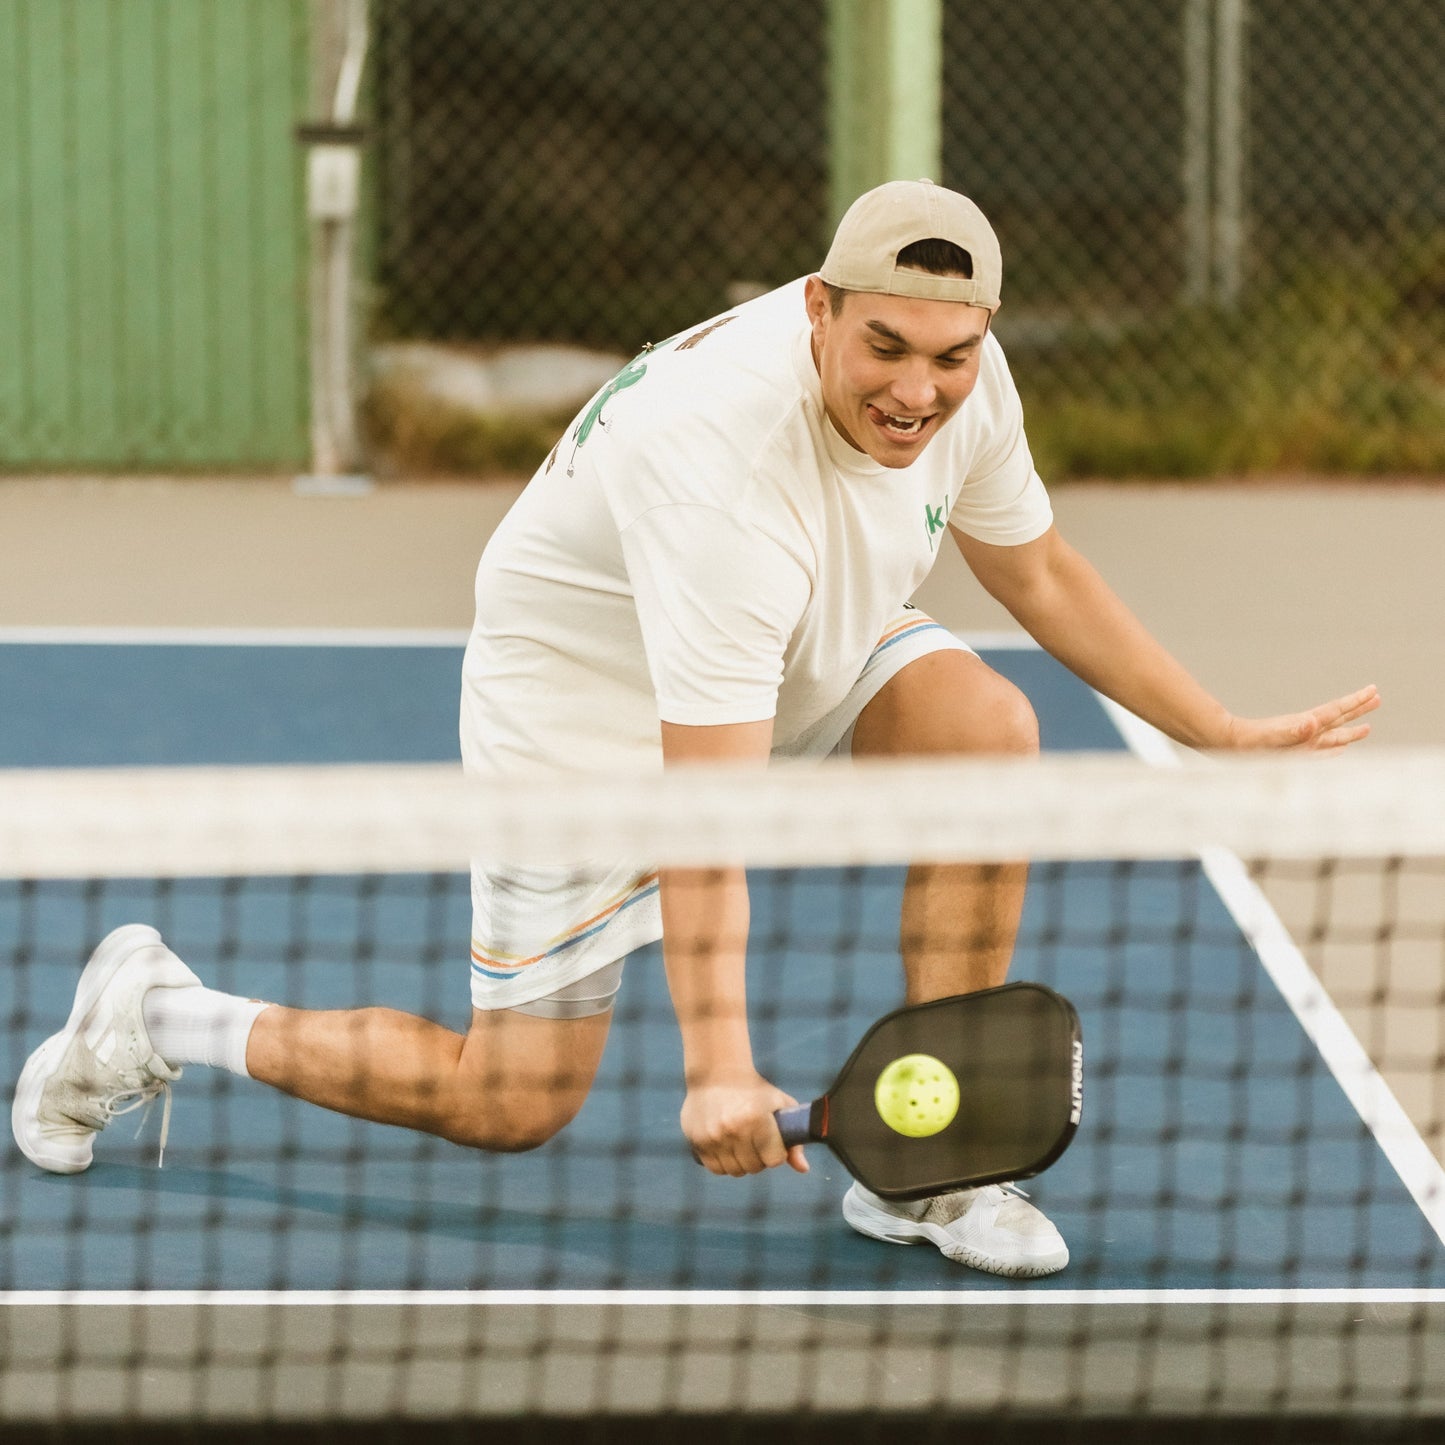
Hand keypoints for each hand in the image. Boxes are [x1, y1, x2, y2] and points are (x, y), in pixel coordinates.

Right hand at [682, 1070, 809, 1177]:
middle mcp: (735, 1128)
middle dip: (758, 1159)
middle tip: (756, 1143)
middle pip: (754, 1167)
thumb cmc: (755, 1091)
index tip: (773, 1144)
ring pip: (734, 1170)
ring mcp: (714, 1136)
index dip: (776, 1154)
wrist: (717, 1073)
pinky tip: (726, 1148)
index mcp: (758, 1118)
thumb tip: (804, 1169)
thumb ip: (794, 1139)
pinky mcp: (698, 1140)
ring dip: (740, 1163)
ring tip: (740, 1144)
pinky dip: (722, 1163)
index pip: (774, 1159)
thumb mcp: (780, 1105)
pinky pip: (714, 1168)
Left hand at [1223, 684, 1379, 750]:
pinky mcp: (1294, 750)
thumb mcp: (1272, 737)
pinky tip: (1339, 749)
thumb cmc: (1249, 743)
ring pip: (1333, 734)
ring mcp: (1301, 740)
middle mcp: (1306, 730)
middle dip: (1358, 710)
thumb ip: (1293, 730)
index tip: (1373, 691)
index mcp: (1305, 724)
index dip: (1355, 702)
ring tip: (1366, 727)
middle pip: (1338, 717)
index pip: (1335, 711)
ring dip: (1350, 730)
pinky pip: (1320, 748)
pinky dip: (1334, 747)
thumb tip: (1313, 722)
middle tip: (1377, 698)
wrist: (1228, 744)